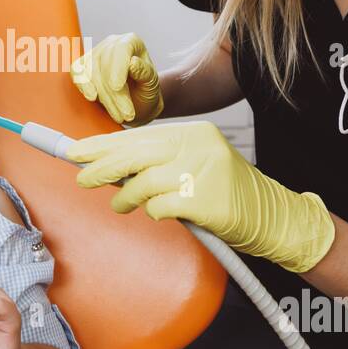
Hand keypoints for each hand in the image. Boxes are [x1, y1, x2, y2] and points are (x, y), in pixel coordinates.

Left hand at [65, 121, 334, 274]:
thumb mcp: (194, 165)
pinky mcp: (206, 201)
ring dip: (126, 198)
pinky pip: (160, 207)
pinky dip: (152, 212)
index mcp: (194, 132)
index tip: (74, 151)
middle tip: (81, 177)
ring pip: (143, 182)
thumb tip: (107, 165)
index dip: (102, 144)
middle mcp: (199, 146)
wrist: (273, 216)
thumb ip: (157, 162)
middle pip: (135, 154)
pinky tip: (156, 213)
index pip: (138, 136)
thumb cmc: (227, 193)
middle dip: (101, 167)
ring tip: (122, 205)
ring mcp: (204, 172)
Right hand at [70, 33, 163, 125]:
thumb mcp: (152, 83)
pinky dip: (83, 85)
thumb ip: (144, 72)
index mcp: (131, 42)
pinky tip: (91, 97)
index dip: (117, 67)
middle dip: (114, 93)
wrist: (137, 102)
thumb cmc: (146, 90)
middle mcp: (112, 43)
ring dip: (104, 97)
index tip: (117, 87)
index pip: (121, 49)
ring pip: (92, 72)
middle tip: (126, 114)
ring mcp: (96, 53)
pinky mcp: (83, 66)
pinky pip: (77, 72)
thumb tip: (132, 63)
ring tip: (118, 115)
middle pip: (105, 64)